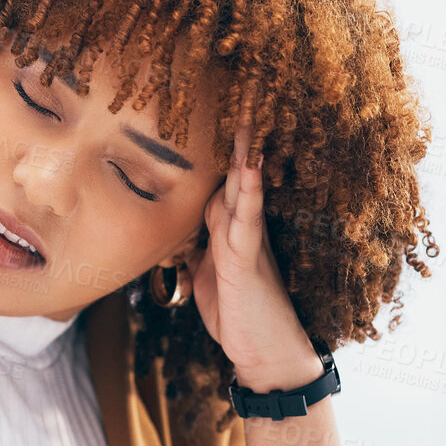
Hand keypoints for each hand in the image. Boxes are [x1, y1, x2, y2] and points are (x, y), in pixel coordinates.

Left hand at [188, 81, 323, 391]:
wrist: (265, 356)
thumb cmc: (239, 316)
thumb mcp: (207, 277)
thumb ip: (196, 249)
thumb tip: (179, 232)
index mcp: (230, 230)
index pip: (220, 179)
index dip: (217, 148)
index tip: (212, 107)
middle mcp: (243, 230)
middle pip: (235, 173)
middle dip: (236, 135)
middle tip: (240, 88)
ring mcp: (248, 245)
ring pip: (243, 190)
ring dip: (244, 154)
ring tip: (247, 115)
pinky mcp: (247, 266)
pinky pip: (246, 225)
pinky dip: (246, 197)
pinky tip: (248, 171)